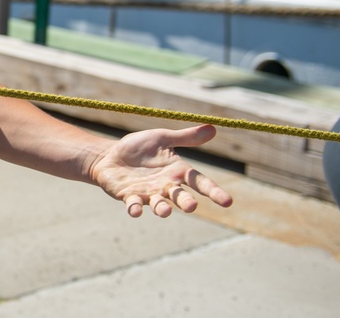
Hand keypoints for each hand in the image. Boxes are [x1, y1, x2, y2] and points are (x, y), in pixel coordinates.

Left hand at [89, 125, 232, 217]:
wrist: (111, 155)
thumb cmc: (139, 147)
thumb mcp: (162, 138)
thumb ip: (186, 137)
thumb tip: (213, 128)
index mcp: (178, 171)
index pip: (200, 182)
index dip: (214, 191)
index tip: (228, 201)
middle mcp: (166, 186)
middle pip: (180, 197)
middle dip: (186, 202)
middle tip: (192, 206)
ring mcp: (148, 193)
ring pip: (159, 205)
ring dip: (162, 209)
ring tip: (166, 211)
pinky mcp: (129, 196)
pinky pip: (133, 204)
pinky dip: (135, 208)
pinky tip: (136, 210)